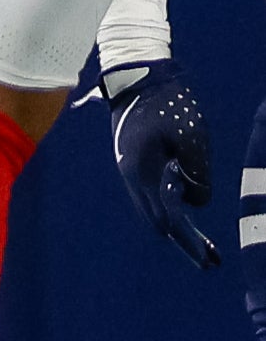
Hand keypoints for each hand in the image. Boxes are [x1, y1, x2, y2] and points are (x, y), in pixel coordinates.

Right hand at [106, 59, 219, 269]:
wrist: (137, 80)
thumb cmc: (169, 105)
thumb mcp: (193, 140)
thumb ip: (197, 175)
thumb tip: (193, 200)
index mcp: (143, 172)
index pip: (170, 217)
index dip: (191, 240)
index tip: (209, 258)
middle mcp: (132, 177)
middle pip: (159, 221)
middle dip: (185, 242)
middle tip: (210, 261)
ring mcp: (130, 171)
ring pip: (153, 211)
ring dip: (178, 226)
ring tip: (202, 243)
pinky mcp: (134, 165)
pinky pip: (150, 198)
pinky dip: (169, 210)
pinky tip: (184, 211)